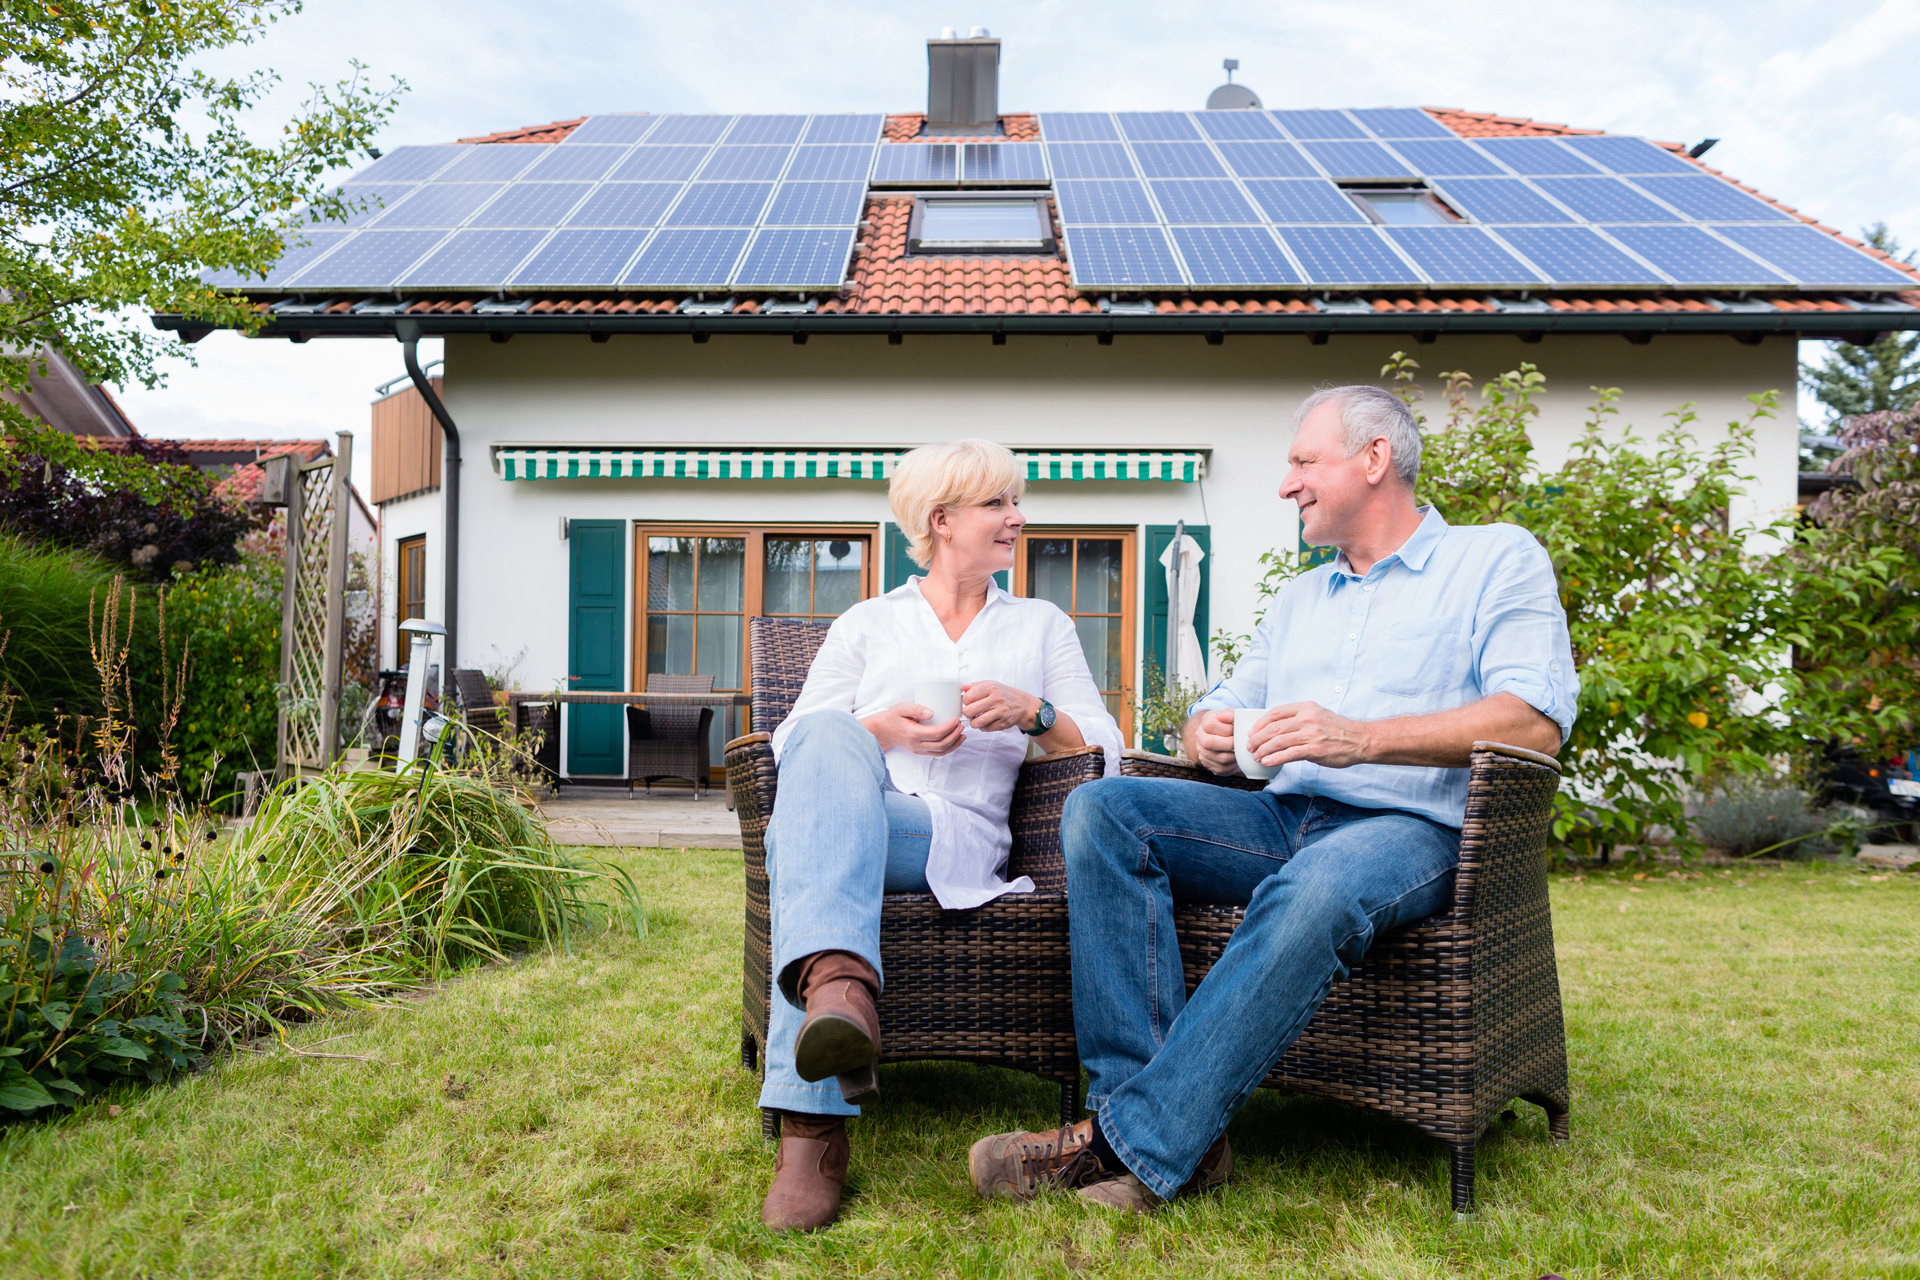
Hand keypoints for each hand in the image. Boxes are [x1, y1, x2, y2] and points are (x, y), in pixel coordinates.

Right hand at [862, 703, 965, 755]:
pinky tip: (955, 740)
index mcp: (913, 734)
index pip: (936, 734)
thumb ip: (916, 709)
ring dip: (954, 744)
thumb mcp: (902, 708)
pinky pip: (937, 753)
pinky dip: (948, 748)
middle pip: (941, 745)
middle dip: (954, 736)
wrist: (883, 730)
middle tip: (961, 726)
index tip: (956, 720)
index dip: (949, 728)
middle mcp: (916, 745)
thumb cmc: (893, 716)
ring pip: (940, 752)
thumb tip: (931, 712)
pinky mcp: (920, 751)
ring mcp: (918, 750)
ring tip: (962, 734)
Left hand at [960, 681, 1038, 732]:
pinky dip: (982, 727)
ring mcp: (1001, 712)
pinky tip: (985, 721)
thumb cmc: (1003, 694)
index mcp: (991, 688)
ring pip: (978, 722)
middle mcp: (996, 699)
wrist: (1022, 704)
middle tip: (968, 712)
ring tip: (975, 719)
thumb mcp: (990, 685)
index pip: (968, 697)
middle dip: (966, 713)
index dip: (965, 701)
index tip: (968, 702)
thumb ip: (975, 686)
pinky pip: (986, 728)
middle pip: (971, 710)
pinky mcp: (1003, 723)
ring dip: (973, 722)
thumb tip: (963, 688)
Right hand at [1191, 707, 1238, 774]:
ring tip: (1240, 750)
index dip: (1226, 728)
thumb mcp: (1228, 715)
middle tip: (1239, 742)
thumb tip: (1230, 717)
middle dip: (1229, 743)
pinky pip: (1223, 768)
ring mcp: (1203, 753)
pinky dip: (1233, 764)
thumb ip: (1230, 713)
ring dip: (1234, 755)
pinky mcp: (1209, 765)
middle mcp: (1200, 739)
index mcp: (1204, 723)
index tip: (1235, 729)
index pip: (1210, 725)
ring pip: (1220, 758)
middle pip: (1209, 743)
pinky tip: (1237, 758)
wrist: (1219, 736)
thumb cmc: (1227, 724)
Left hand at [1247, 701, 1372, 769]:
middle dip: (1257, 739)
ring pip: (1278, 742)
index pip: (1275, 712)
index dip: (1259, 723)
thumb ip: (1299, 718)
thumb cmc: (1337, 729)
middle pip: (1273, 728)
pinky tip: (1267, 762)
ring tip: (1256, 756)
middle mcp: (1307, 718)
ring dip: (1263, 750)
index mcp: (1306, 707)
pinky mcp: (1315, 750)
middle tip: (1250, 747)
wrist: (1360, 740)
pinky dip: (1274, 759)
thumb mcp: (1318, 714)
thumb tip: (1276, 727)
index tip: (1251, 732)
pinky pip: (1289, 754)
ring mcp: (1311, 734)